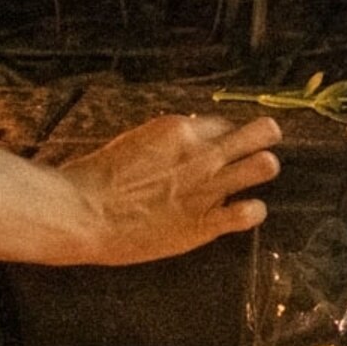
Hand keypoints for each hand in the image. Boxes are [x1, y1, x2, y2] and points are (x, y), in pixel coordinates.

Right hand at [53, 113, 283, 263]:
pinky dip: (253, 211)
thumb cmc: (96, 179)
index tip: (222, 142)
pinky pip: (250, 212)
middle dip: (263, 137)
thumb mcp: (134, 142)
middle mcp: (200, 154)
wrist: (83, 213)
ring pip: (264, 166)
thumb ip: (166, 143)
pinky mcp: (206, 222)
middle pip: (258, 133)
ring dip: (262, 168)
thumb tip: (184, 141)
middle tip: (260, 145)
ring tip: (257, 174)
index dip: (225, 133)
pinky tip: (247, 211)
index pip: (222, 122)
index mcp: (177, 129)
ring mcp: (207, 187)